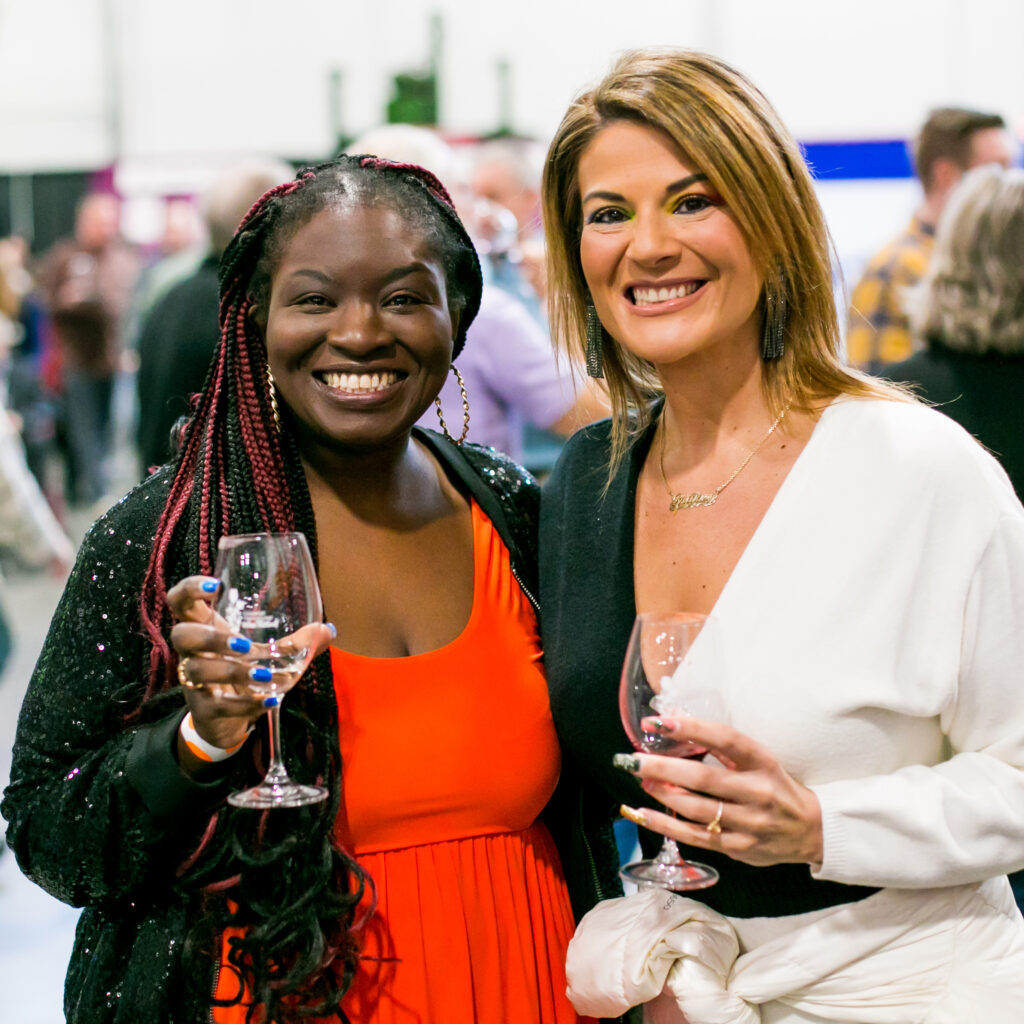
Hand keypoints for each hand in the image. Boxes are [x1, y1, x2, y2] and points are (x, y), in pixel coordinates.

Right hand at [167, 575, 334, 751]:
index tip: (216, 585)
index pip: (180, 600)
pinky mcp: (203, 710)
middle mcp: (193, 652)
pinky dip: (245, 703)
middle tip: (245, 645)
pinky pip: (217, 705)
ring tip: (264, 675)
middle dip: (210, 637)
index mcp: (206, 627)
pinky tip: (269, 701)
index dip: (190, 589)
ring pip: (196, 670)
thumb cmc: (243, 672)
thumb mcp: (268, 654)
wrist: (225, 721)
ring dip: (232, 671)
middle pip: (180, 634)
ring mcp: (194, 681)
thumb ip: (298, 642)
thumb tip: (328, 629)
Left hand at [618, 716, 823, 867]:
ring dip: (662, 794)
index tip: (660, 722)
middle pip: (704, 778)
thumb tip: (673, 717)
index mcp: (763, 762)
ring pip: (697, 809)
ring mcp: (749, 824)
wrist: (812, 831)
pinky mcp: (739, 848)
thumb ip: (718, 743)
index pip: (725, 740)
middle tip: (632, 759)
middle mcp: (758, 792)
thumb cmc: (776, 786)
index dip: (691, 729)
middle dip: (662, 768)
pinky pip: (696, 837)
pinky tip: (644, 813)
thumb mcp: (758, 759)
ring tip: (641, 779)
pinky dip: (666, 825)